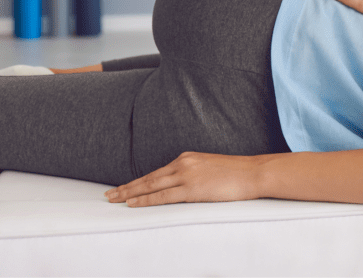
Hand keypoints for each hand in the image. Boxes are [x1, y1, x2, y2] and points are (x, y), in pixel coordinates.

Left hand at [105, 152, 259, 206]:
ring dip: (129, 193)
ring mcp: (187, 175)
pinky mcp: (192, 188)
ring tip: (113, 199)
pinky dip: (145, 200)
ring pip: (151, 186)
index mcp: (187, 158)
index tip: (123, 187)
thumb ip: (194, 174)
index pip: (156, 172)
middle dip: (126, 187)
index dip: (138, 181)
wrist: (254, 172)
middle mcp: (183, 163)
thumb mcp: (210, 168)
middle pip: (148, 178)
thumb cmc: (237, 173)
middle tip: (108, 194)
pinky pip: (163, 196)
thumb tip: (182, 186)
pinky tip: (132, 203)